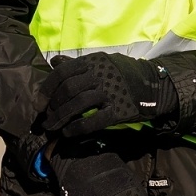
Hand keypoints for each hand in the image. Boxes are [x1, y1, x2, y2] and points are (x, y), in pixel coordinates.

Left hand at [37, 53, 177, 137]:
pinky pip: (94, 120)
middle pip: (68, 89)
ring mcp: (111, 92)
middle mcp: (101, 74)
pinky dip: (77, 128)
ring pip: (78, 104)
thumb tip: (54, 62)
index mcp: (94, 61)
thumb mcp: (102, 63)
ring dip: (61, 118)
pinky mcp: (120, 109)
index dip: (47, 89)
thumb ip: (78, 64)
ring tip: (53, 129)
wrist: (155, 85)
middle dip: (53, 107)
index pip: (62, 72)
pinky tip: (68, 134)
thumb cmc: (124, 74)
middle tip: (46, 119)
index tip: (39, 104)